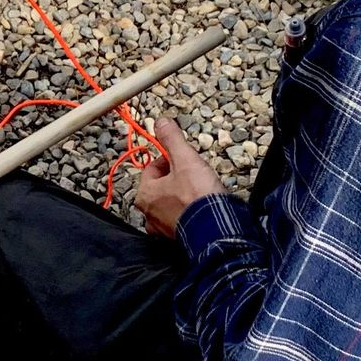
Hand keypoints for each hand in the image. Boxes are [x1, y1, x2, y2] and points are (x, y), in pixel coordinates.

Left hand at [132, 117, 227, 238]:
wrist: (216, 230)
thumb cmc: (198, 197)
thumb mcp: (185, 159)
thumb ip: (172, 139)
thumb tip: (161, 122)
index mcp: (145, 194)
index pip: (153, 168)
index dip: (170, 160)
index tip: (184, 159)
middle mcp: (148, 214)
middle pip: (160, 187)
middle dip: (176, 179)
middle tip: (194, 176)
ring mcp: (161, 229)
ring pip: (169, 204)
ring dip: (181, 197)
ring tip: (199, 193)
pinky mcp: (177, 238)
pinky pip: (179, 220)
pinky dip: (187, 213)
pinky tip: (199, 209)